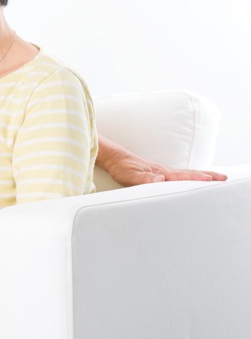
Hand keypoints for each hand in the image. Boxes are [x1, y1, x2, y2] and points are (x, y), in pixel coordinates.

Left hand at [98, 137, 226, 186]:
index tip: (210, 180)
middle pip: (189, 173)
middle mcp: (164, 171)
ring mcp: (162, 171)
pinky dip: (190, 176)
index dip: (195, 179)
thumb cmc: (121, 168)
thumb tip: (160, 180)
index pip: (181, 176)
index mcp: (160, 172)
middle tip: (224, 178)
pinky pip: (179, 175)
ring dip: (201, 175)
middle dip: (206, 175)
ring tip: (215, 178)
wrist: (114, 158)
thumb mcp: (129, 175)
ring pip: (185, 173)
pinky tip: (193, 180)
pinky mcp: (159, 173)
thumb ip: (144, 178)